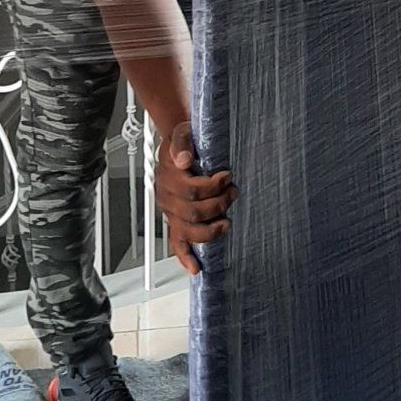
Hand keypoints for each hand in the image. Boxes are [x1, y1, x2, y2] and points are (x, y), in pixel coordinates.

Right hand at [156, 123, 236, 274]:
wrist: (179, 146)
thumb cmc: (184, 141)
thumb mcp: (183, 133)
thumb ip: (182, 143)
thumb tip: (184, 159)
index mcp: (168, 177)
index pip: (192, 190)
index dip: (213, 186)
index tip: (226, 176)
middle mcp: (167, 197)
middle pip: (194, 212)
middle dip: (218, 204)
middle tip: (233, 193)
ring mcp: (171, 212)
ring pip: (189, 231)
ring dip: (211, 229)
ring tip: (226, 221)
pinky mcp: (176, 221)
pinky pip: (177, 243)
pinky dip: (185, 257)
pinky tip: (195, 267)